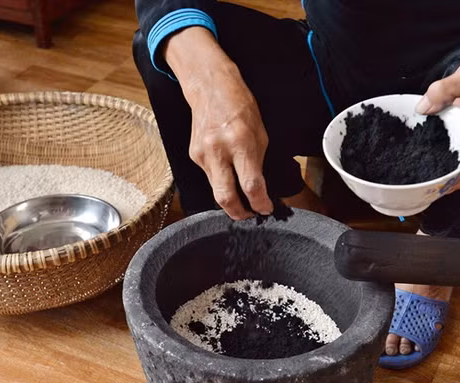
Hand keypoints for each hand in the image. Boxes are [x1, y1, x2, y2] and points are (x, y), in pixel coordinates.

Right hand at [165, 28, 272, 219]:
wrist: (210, 87)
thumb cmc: (240, 107)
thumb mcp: (260, 134)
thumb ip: (258, 163)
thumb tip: (260, 189)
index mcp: (240, 143)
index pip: (251, 186)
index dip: (260, 203)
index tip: (266, 209)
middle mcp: (218, 151)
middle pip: (225, 198)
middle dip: (239, 213)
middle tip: (250, 216)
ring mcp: (203, 155)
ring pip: (216, 190)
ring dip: (230, 199)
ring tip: (243, 199)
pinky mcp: (194, 156)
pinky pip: (210, 177)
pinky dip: (221, 181)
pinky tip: (228, 175)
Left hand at [416, 40, 459, 192]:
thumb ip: (444, 91)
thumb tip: (422, 108)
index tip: (450, 184)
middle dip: (451, 176)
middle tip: (429, 182)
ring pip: (457, 151)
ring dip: (443, 161)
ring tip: (423, 169)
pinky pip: (449, 136)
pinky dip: (437, 141)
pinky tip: (421, 141)